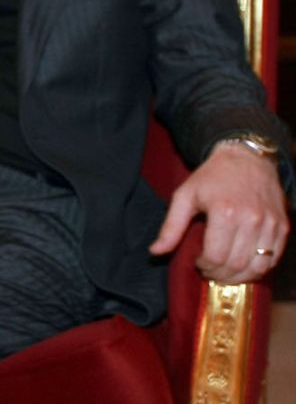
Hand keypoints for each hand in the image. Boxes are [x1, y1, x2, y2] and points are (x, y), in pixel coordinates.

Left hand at [149, 140, 289, 282]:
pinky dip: (258, 269)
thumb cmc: (212, 177)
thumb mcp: (185, 195)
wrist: (246, 158)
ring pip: (257, 267)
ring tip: (225, 274)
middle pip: (236, 264)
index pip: (216, 256)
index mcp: (225, 211)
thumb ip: (171, 226)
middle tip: (210, 271)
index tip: (198, 263)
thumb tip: (155, 251)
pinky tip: (244, 266)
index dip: (204, 266)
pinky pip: (273, 259)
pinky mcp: (282, 227)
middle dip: (220, 274)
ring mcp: (270, 224)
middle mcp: (251, 219)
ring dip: (240, 278)